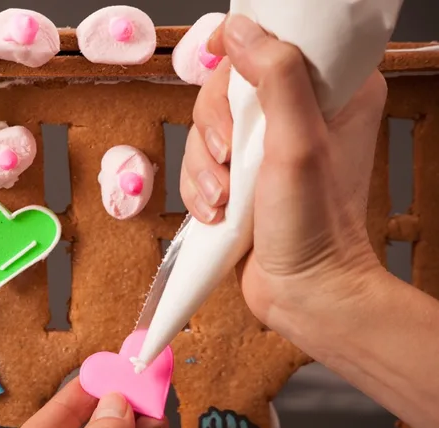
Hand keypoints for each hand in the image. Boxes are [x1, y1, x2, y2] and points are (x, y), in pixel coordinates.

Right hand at [180, 14, 387, 343]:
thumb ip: (275, 78)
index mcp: (332, 92)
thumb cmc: (315, 227)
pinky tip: (217, 213)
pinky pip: (199, 162)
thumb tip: (238, 31)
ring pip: (206, 127)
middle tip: (228, 158)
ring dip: (203, 166)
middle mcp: (298, 113)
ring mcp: (265, 146)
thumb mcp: (298, 144)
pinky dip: (199, 188)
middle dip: (215, 127)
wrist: (303, 293)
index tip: (224, 74)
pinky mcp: (240, 175)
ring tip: (223, 200)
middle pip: (228, 86)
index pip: (276, 43)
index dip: (242, 54)